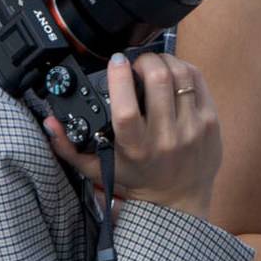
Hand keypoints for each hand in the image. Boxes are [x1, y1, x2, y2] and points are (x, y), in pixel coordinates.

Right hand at [46, 52, 221, 218]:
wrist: (178, 201)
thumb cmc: (136, 181)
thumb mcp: (98, 169)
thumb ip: (69, 147)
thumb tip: (50, 122)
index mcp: (136, 148)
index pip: (126, 108)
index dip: (119, 77)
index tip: (115, 62)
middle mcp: (166, 138)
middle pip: (158, 80)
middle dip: (144, 60)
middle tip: (136, 63)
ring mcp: (192, 128)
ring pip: (180, 74)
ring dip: (164, 60)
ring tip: (154, 65)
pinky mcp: (211, 121)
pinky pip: (198, 80)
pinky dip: (183, 68)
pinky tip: (173, 73)